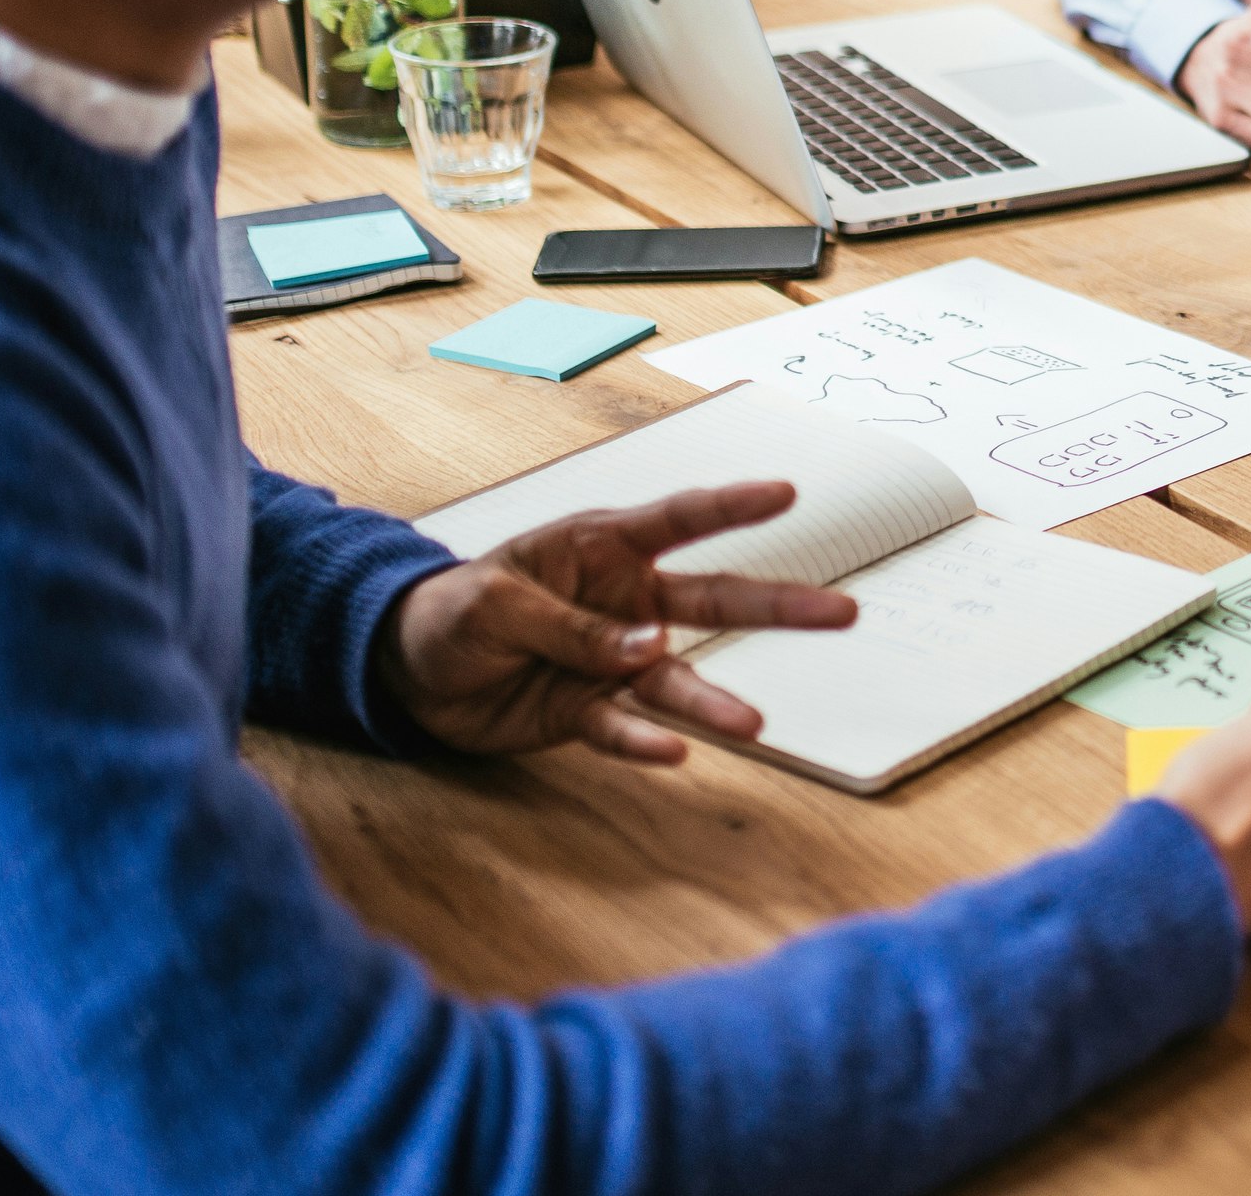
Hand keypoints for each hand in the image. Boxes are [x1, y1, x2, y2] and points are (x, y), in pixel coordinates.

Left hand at [375, 480, 860, 763]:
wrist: (407, 670)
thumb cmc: (455, 610)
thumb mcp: (500, 604)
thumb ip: (573, 626)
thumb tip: (649, 647)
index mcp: (601, 547)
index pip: (679, 519)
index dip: (733, 505)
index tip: (787, 494)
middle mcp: (625, 602)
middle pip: (713, 600)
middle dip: (779, 606)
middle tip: (842, 613)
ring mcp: (612, 659)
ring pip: (677, 678)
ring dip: (712, 701)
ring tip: (752, 725)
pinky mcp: (587, 711)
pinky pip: (622, 726)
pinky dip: (643, 742)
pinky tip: (672, 756)